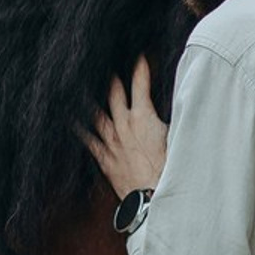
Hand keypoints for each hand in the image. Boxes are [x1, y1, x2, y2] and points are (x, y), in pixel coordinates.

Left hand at [83, 56, 167, 198]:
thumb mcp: (178, 136)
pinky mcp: (104, 158)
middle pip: (114, 94)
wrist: (153, 197)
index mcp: (143, 117)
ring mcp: (110, 142)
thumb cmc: (170, 169)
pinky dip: (80, 129)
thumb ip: (176, 117)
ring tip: (85, 87)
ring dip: (91, 99)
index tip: (140, 57)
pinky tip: (71, 120)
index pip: (140, 85)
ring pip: (96, 114)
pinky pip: (87, 140)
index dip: (140, 68)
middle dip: (113, 79)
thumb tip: (183, 103)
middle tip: (110, 66)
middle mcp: (123, 125)